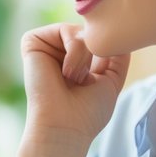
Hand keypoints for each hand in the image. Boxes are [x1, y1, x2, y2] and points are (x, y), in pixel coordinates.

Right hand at [19, 23, 129, 146]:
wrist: (65, 126)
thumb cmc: (87, 113)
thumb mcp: (111, 80)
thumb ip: (118, 56)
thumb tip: (123, 32)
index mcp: (74, 61)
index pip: (98, 41)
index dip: (108, 54)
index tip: (101, 79)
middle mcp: (58, 51)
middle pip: (91, 33)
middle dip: (97, 54)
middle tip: (85, 82)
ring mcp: (46, 46)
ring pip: (80, 30)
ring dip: (86, 57)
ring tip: (74, 79)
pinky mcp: (33, 42)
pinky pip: (65, 30)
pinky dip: (75, 51)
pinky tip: (66, 73)